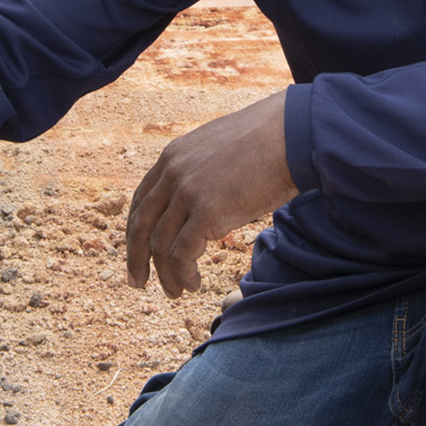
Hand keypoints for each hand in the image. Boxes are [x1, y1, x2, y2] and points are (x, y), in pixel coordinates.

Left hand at [125, 90, 296, 297]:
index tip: (138, 251)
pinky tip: (193, 283)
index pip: (141, 200)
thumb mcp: (218, 148)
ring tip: (176, 291)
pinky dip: (183, 274)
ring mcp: (187, 192)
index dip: (136, 230)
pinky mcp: (206, 211)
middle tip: (137, 282)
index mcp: (172, 156)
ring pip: (160, 245)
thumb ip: (202, 169)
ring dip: (165, 274)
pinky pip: (182, 253)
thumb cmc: (267, 142)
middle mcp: (173, 173)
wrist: (290, 134)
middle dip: (136, 257)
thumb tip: (204, 193)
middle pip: (141, 224)